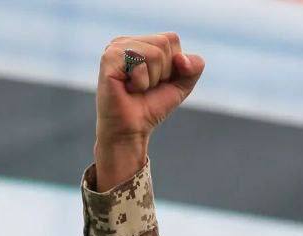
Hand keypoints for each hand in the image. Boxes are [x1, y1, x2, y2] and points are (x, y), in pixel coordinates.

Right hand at [93, 32, 204, 189]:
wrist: (132, 129)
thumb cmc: (152, 106)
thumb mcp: (181, 85)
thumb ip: (193, 67)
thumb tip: (181, 58)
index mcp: (141, 42)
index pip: (172, 39)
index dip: (174, 65)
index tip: (159, 81)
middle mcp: (126, 41)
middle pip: (164, 43)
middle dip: (163, 72)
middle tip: (146, 86)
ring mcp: (116, 48)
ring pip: (154, 53)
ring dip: (152, 78)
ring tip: (137, 87)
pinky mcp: (109, 58)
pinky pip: (139, 63)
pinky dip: (141, 82)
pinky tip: (128, 88)